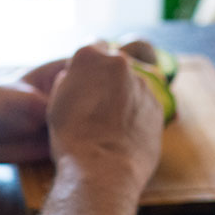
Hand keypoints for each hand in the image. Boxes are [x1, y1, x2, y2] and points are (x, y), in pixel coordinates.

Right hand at [47, 42, 163, 186]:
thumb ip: (69, 81)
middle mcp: (119, 63)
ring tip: (111, 125)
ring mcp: (142, 83)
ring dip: (124, 97)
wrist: (103, 169)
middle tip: (97, 105)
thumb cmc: (71, 138)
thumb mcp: (56, 103)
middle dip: (108, 79)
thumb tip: (75, 77)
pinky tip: (125, 134)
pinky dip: (137, 113)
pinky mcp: (157, 105)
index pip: (93, 44)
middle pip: (115, 63)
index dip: (89, 62)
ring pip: (132, 84)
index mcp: (90, 56)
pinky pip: (145, 103)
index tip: (87, 78)